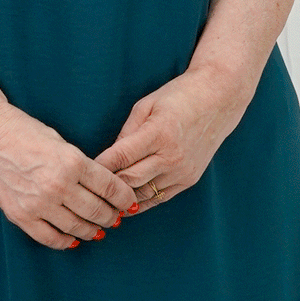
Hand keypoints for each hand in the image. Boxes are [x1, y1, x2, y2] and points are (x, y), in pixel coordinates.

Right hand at [0, 102, 141, 251]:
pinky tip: (74, 239)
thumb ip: (81, 166)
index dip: (124, 198)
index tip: (129, 202)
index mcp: (72, 162)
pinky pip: (50, 237)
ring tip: (99, 230)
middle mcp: (58, 185)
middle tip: (116, 218)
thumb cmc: (24, 132)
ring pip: (77, 227)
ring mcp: (38, 203)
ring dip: (93, 230)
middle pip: (97, 210)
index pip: (110, 187)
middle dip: (112, 216)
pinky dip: (66, 241)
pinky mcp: (21, 215)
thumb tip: (102, 188)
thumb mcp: (60, 142)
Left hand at [95, 68, 246, 209]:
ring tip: (101, 200)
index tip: (80, 171)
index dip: (98, 167)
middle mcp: (172, 156)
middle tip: (86, 189)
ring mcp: (182, 171)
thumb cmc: (178, 97)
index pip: (120, 157)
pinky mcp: (189, 180)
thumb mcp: (146, 105)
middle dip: (105, 185)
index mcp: (158, 133)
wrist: (219, 100)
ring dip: (121, 198)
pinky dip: (140, 202)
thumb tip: (108, 158)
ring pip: (143, 194)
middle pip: (129, 181)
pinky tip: (124, 203)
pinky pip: (159, 198)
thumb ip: (126, 133)